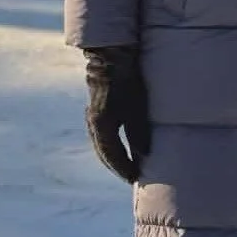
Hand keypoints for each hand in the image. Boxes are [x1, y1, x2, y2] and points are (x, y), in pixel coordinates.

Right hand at [84, 47, 150, 185]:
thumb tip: (143, 155)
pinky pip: (101, 135)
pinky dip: (110, 145)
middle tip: (130, 177)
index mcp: (102, 126)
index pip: (112, 155)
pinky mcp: (96, 110)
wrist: (111, 58)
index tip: (135, 179)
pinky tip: (117, 146)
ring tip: (125, 166)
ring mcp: (92, 116)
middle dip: (117, 166)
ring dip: (112, 157)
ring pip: (101, 144)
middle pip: (104, 152)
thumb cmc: (126, 81)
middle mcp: (93, 123)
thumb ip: (138, 132)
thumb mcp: (136, 107)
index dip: (124, 168)